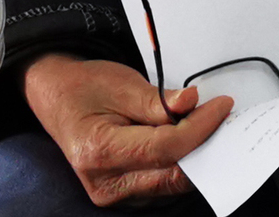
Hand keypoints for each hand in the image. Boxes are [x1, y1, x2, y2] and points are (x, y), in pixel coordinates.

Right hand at [23, 54, 232, 206]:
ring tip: (205, 126)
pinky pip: (163, 185)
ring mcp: (114, 194)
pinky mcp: (125, 195)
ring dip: (194, 157)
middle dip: (203, 146)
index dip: (200, 127)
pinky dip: (180, 164)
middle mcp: (106, 182)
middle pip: (172, 174)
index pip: (166, 148)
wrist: (57, 98)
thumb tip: (193, 103)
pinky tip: (187, 142)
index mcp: (99, 151)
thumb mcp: (120, 83)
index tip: (221, 107)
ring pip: (171, 184)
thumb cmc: (84, 89)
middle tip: (220, 118)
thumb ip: (158, 99)